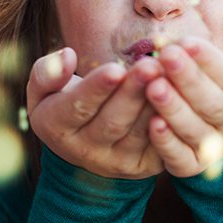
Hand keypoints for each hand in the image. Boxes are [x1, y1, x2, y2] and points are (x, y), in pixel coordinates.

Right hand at [26, 48, 165, 178]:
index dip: (96, 89)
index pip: (76, 108)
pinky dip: (170, 123)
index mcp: (56, 127)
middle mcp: (84, 150)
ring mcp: (115, 162)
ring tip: (169, 77)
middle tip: (151, 66)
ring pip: (138, 134)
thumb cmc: (63, 104)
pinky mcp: (141, 167)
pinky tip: (180, 98)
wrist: (83, 144)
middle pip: (112, 122)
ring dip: (155, 106)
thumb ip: (46, 72)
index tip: (114, 69)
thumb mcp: (43, 89)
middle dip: (132, 93)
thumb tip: (67, 55)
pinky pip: (159, 145)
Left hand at [143, 21, 222, 177]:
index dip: (211, 61)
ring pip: (195, 130)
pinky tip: (151, 124)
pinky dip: (166, 144)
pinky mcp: (194, 165)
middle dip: (188, 80)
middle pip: (213, 103)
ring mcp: (217, 146)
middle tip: (166, 56)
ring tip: (154, 87)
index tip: (187, 42)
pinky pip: (180, 158)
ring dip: (174, 110)